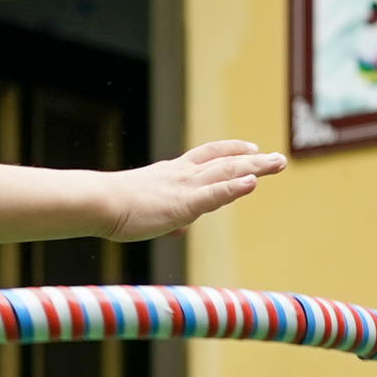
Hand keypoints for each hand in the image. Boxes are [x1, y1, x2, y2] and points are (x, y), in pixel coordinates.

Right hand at [109, 140, 286, 240]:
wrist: (98, 202)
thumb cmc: (111, 207)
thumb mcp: (143, 209)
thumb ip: (167, 217)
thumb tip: (180, 229)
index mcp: (171, 174)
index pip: (207, 156)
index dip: (230, 151)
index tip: (250, 148)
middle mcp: (182, 175)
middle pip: (225, 162)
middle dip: (254, 159)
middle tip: (277, 158)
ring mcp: (184, 188)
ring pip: (226, 172)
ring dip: (254, 168)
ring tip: (277, 163)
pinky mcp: (183, 204)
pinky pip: (214, 194)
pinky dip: (234, 188)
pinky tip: (252, 182)